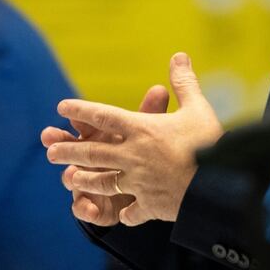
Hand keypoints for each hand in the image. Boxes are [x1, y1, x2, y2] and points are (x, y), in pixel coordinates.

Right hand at [42, 84, 168, 225]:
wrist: (147, 190)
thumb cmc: (141, 153)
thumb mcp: (146, 133)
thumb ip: (150, 113)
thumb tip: (159, 89)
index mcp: (98, 137)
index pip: (84, 123)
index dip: (76, 116)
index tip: (68, 110)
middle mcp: (88, 158)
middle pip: (69, 148)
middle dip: (59, 141)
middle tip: (48, 136)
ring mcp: (88, 181)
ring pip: (72, 178)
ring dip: (70, 175)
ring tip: (71, 174)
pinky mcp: (95, 205)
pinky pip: (85, 208)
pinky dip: (86, 209)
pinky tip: (90, 209)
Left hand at [45, 53, 223, 225]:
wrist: (219, 184)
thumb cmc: (209, 143)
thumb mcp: (197, 107)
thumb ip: (184, 82)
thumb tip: (179, 54)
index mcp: (141, 129)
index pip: (103, 116)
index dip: (80, 110)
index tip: (61, 107)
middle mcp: (133, 156)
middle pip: (92, 152)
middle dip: (69, 151)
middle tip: (49, 151)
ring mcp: (138, 182)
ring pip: (103, 181)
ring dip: (84, 180)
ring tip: (69, 179)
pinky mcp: (150, 205)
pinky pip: (132, 211)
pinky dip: (127, 212)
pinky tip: (122, 215)